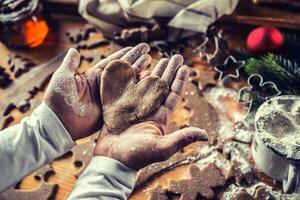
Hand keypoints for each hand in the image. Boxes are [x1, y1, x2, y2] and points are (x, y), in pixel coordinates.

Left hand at [44, 43, 151, 139]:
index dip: (124, 55)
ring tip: (152, 66)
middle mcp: (103, 86)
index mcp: (93, 76)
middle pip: (123, 71)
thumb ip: (71, 64)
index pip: (112, 62)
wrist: (59, 123)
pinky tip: (147, 86)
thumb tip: (74, 49)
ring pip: (128, 84)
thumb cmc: (58, 99)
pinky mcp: (111, 110)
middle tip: (149, 53)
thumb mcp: (63, 78)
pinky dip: (137, 93)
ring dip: (139, 75)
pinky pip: (126, 100)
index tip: (136, 47)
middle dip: (136, 61)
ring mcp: (109, 98)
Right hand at [94, 55, 207, 169]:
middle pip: (161, 86)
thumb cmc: (136, 156)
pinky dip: (130, 77)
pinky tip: (134, 67)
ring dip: (152, 71)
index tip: (184, 66)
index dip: (179, 80)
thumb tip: (205, 135)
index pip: (173, 95)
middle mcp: (149, 111)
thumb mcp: (161, 148)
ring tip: (157, 57)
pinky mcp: (120, 108)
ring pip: (145, 85)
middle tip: (173, 56)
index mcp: (160, 118)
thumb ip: (181, 139)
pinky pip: (127, 89)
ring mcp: (134, 109)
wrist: (112, 161)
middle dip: (168, 70)